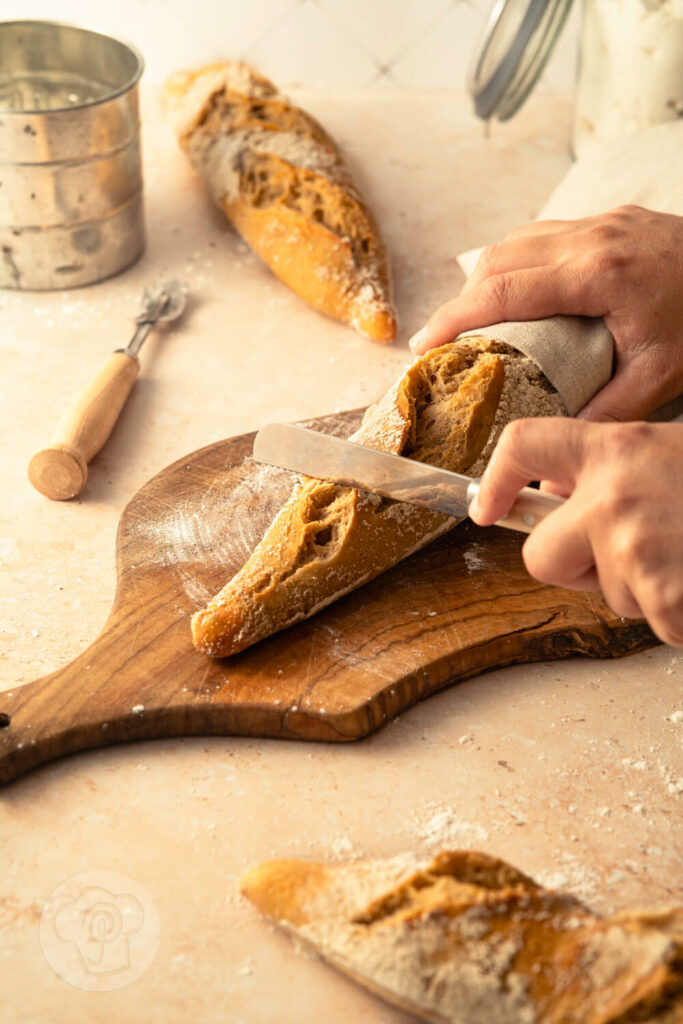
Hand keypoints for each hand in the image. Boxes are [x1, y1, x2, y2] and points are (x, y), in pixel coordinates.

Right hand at [410, 205, 682, 421]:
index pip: (501, 289)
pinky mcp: (612, 219)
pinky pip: (544, 234)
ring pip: (517, 239)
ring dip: (487, 276)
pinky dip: (517, 261)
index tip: (425, 344)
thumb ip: (601, 414)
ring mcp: (602, 221)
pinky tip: (521, 291)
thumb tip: (554, 457)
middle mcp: (592, 236)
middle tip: (445, 340)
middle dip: (462, 298)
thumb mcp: (659, 377)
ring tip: (476, 320)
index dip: (453, 317)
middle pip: (498, 258)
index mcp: (597, 274)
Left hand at [468, 417, 682, 646]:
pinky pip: (654, 623)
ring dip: (644, 591)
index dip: (496, 480)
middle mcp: (611, 497)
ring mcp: (632, 548)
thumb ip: (615, 465)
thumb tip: (562, 492)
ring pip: (607, 595)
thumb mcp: (672, 448)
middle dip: (575, 568)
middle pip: (539, 556)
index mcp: (615, 449)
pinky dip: (678, 616)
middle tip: (629, 557)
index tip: (485, 508)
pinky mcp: (660, 596)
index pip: (524, 445)